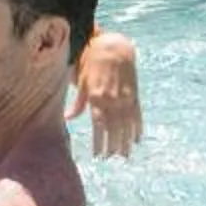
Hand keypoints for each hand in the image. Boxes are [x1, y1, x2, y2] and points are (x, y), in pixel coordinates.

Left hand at [69, 31, 142, 159]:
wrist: (113, 46)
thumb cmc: (92, 62)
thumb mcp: (82, 81)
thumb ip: (78, 102)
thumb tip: (68, 118)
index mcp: (97, 96)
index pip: (99, 125)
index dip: (99, 141)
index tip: (98, 155)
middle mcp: (112, 99)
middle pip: (113, 128)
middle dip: (112, 145)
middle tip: (110, 158)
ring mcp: (125, 97)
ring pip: (126, 124)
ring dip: (125, 141)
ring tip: (124, 155)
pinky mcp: (134, 94)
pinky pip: (137, 115)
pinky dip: (137, 128)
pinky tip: (137, 139)